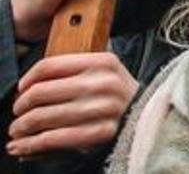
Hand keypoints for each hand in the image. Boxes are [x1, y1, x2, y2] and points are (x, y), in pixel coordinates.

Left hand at [6, 53, 138, 156]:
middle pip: (41, 92)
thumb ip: (72, 72)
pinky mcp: (102, 133)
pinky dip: (32, 145)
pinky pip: (55, 138)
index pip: (49, 66)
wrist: (150, 116)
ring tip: (18, 132)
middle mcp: (104, 83)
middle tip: (18, 115)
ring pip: (43, 117)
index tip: (21, 90)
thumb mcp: (104, 72)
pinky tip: (24, 147)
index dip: (27, 80)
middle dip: (21, 107)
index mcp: (103, 62)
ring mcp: (104, 108)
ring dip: (22, 128)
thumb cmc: (118, 96)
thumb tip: (26, 88)